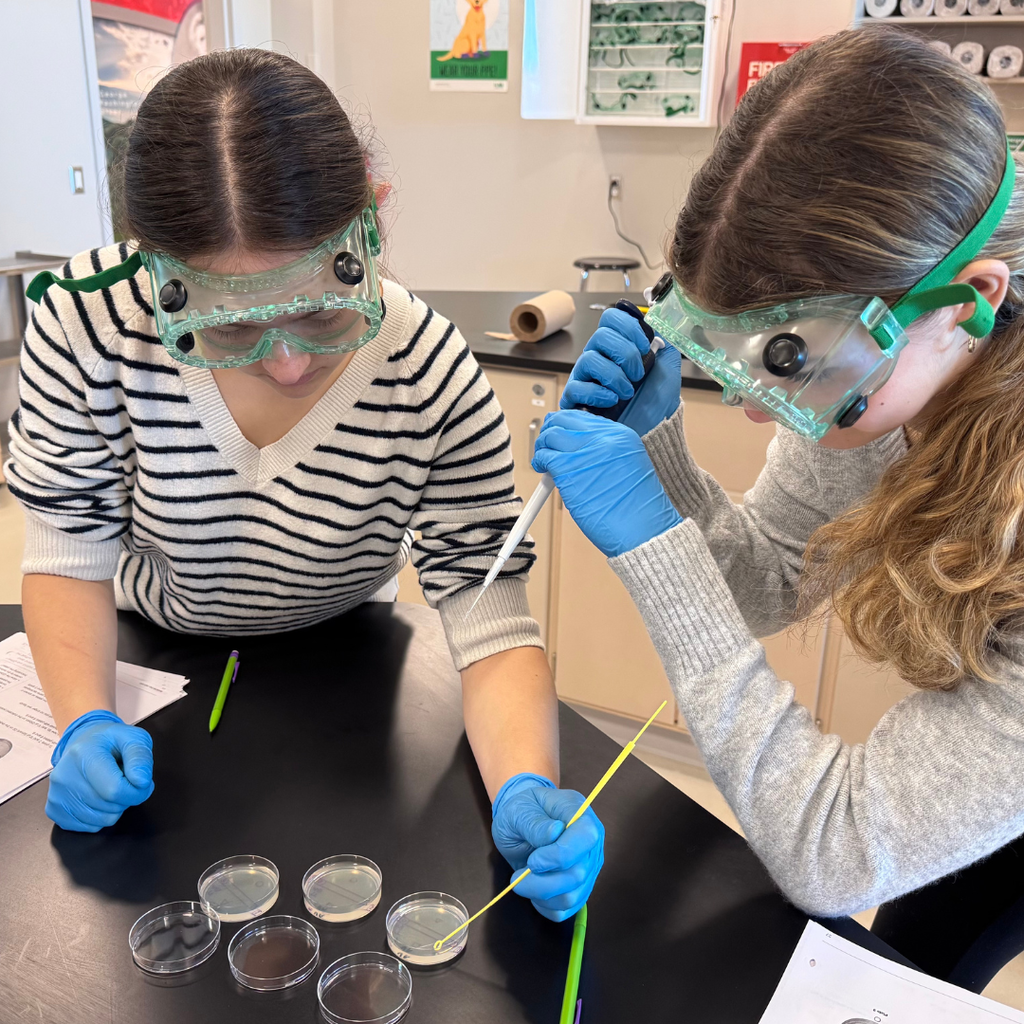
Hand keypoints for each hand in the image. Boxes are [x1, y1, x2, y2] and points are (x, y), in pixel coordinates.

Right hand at [46, 710, 154, 831]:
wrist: (84, 743)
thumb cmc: (112, 742)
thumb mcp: (135, 739)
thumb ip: (141, 758)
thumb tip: (141, 782)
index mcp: (83, 754)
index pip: (115, 790)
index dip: (137, 791)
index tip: (142, 782)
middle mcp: (64, 776)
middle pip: (109, 807)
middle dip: (127, 798)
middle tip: (125, 780)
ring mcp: (56, 795)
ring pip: (101, 820)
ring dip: (115, 808)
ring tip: (111, 785)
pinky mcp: (54, 810)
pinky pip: (89, 827)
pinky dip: (101, 816)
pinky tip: (99, 796)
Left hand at [491, 773, 604, 921]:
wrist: (522, 819)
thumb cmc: (522, 809)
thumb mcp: (520, 810)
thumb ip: (535, 823)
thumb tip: (554, 833)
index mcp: (581, 814)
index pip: (585, 838)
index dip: (559, 855)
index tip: (532, 861)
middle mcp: (591, 844)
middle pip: (578, 874)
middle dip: (542, 882)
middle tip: (516, 877)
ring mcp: (589, 868)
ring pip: (572, 896)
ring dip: (541, 895)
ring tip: (523, 881)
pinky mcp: (581, 888)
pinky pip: (567, 909)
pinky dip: (546, 906)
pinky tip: (534, 890)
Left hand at [532, 410, 682, 556]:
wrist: (642, 529)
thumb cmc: (636, 508)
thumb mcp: (628, 464)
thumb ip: (604, 451)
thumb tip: (576, 448)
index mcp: (620, 434)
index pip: (582, 417)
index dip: (567, 427)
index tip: (561, 438)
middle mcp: (603, 438)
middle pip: (563, 420)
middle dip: (551, 432)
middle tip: (548, 446)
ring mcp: (585, 452)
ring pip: (550, 435)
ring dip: (543, 447)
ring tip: (544, 461)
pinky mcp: (569, 470)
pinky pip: (545, 456)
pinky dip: (539, 462)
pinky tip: (543, 470)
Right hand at [560, 307, 681, 435]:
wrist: (652, 433)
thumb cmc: (656, 404)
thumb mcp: (668, 369)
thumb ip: (666, 344)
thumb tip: (660, 325)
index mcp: (617, 347)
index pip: (611, 318)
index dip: (628, 326)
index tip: (645, 345)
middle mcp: (598, 358)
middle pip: (600, 335)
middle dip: (625, 354)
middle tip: (638, 374)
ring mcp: (585, 378)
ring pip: (589, 359)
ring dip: (614, 376)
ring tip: (627, 392)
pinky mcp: (576, 399)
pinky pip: (577, 387)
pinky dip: (598, 393)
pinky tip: (612, 401)